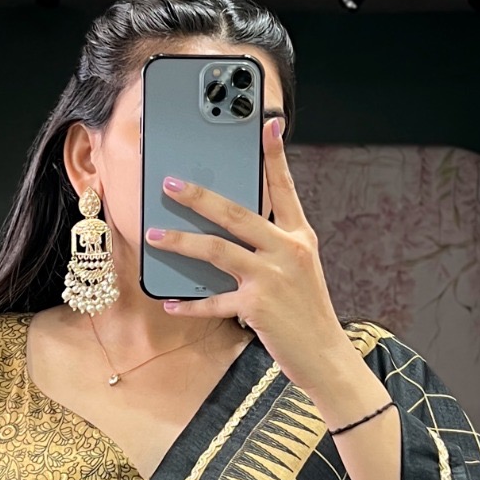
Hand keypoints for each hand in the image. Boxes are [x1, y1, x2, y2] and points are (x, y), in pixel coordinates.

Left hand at [145, 116, 351, 393]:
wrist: (324, 354)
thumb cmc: (307, 311)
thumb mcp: (300, 269)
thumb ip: (274, 245)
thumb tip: (233, 228)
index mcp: (300, 236)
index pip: (284, 188)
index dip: (274, 156)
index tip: (267, 125)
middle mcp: (287, 250)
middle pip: (236, 213)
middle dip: (199, 196)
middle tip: (170, 183)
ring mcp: (272, 278)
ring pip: (217, 250)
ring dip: (181, 241)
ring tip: (154, 235)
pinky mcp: (257, 306)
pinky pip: (214, 302)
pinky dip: (190, 304)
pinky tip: (170, 302)